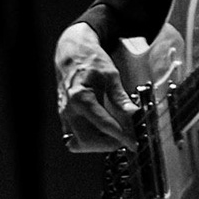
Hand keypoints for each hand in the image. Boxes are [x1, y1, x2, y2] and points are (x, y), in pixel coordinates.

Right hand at [53, 21, 134, 152]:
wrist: (71, 54)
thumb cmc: (90, 61)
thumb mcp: (110, 74)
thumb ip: (120, 97)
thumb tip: (133, 113)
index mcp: (80, 97)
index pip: (103, 124)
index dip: (122, 136)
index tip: (134, 144)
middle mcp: (69, 109)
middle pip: (88, 140)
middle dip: (109, 143)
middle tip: (126, 136)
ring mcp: (64, 115)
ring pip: (80, 143)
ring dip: (99, 143)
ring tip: (115, 133)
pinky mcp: (64, 119)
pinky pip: (75, 138)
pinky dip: (90, 140)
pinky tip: (103, 131)